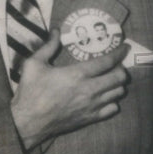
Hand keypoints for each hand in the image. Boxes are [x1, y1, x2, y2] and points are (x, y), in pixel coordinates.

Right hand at [10, 29, 129, 148]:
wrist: (27, 122)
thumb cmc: (30, 92)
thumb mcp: (34, 64)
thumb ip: (48, 46)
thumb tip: (56, 31)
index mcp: (77, 74)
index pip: (107, 62)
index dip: (119, 53)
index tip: (125, 47)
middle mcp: (89, 90)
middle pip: (118, 77)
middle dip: (121, 68)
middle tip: (116, 64)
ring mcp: (91, 106)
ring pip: (118, 93)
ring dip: (118, 84)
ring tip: (112, 79)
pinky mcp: (89, 118)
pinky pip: (112, 109)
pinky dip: (113, 101)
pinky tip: (105, 97)